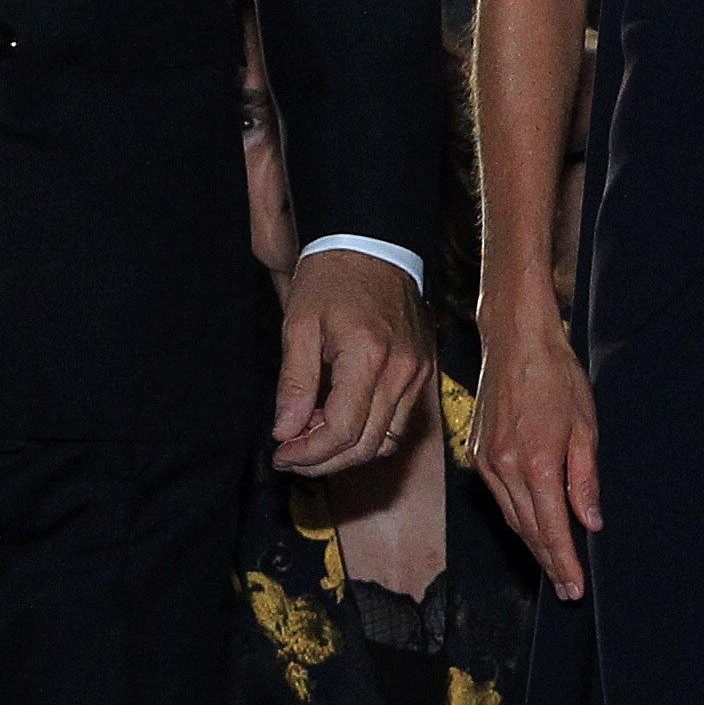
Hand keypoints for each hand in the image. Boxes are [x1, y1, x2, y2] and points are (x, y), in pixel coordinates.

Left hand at [272, 248, 432, 478]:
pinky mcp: (422, 372)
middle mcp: (402, 371)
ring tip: (313, 434)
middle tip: (291, 454)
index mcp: (368, 356)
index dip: (308, 453)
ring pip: (386, 441)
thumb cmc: (332, 279)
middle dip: (324, 460)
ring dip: (347, 451)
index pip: (342, 431)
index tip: (281, 454)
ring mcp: (417, 373)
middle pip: (366, 445)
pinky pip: (399, 422)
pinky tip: (340, 419)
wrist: (373, 244)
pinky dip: (369, 432)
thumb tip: (286, 432)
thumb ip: (294, 384)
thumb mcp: (299, 325)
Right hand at [469, 305, 599, 599]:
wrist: (516, 341)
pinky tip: (530, 525)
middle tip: (567, 588)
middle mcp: (506, 468)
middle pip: (528, 530)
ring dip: (532, 544)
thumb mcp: (585, 427)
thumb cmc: (557, 377)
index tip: (576, 587)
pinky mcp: (477, 452)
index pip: (552, 528)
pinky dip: (515, 517)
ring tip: (552, 565)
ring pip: (510, 517)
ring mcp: (486, 461)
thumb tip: (589, 522)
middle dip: (549, 561)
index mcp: (537, 463)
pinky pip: (499, 497)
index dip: (565, 562)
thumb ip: (585, 480)